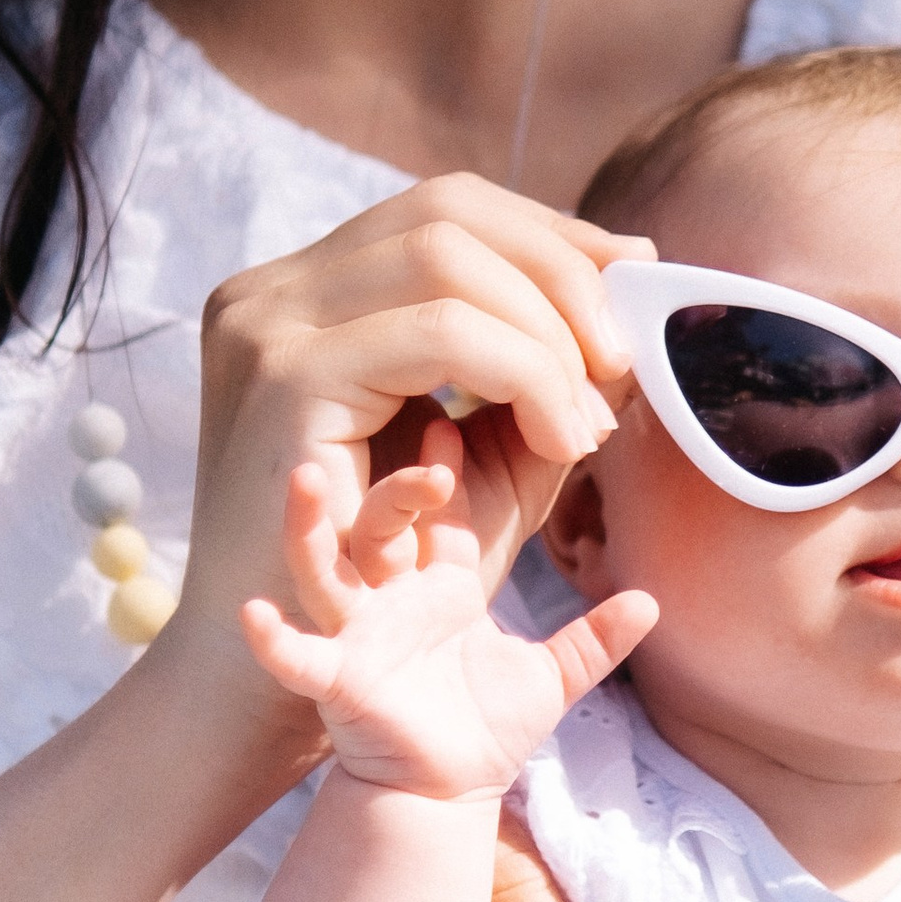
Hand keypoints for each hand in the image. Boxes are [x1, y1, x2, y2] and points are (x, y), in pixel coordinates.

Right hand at [162, 171, 652, 776]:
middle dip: (563, 273)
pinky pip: (441, 336)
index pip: (444, 209)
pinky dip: (526, 373)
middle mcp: (271, 292)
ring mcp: (268, 328)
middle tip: (623, 360)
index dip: (551, 234)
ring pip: (448, 259)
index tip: (632, 280)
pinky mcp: (285, 382)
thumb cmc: (393, 583)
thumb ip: (544, 367)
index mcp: (307, 296)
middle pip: (447, 212)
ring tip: (588, 418)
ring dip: (549, 331)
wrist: (277, 692)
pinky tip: (560, 436)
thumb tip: (627, 265)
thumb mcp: (486, 454)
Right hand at [241, 424, 656, 798]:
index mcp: (443, 587)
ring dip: (310, 526)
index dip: (447, 466)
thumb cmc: (486, 731)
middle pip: (381, 522)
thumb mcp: (551, 677)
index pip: (445, 512)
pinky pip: (296, 655)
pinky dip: (272, 636)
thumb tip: (653, 601)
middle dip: (392, 480)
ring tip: (302, 480)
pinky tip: (251, 612)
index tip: (452, 413)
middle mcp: (394, 599)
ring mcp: (359, 635)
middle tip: (412, 437)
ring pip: (326, 567)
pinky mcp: (336, 681)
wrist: (445, 795)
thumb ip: (597, 640)